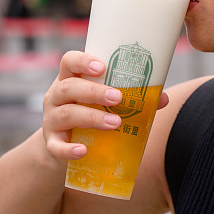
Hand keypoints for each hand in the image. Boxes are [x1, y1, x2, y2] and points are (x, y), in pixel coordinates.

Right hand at [41, 51, 169, 161]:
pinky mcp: (51, 144)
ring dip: (92, 118)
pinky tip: (83, 151)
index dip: (82, 61)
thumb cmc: (90, 115)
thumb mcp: (103, 103)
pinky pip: (56, 147)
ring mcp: (51, 120)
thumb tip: (163, 98)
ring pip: (66, 114)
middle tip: (119, 97)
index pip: (68, 62)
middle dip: (94, 92)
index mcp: (69, 79)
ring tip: (115, 123)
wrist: (64, 146)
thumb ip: (130, 98)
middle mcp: (56, 96)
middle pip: (69, 88)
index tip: (102, 66)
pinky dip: (69, 149)